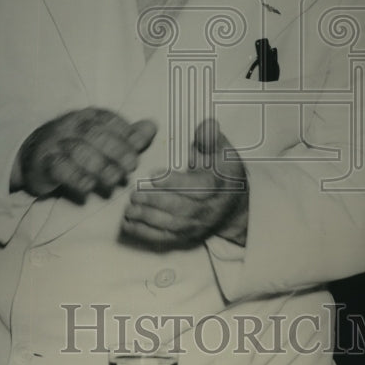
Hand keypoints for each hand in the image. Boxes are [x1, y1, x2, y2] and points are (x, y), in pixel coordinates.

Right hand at [11, 107, 156, 199]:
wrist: (33, 159)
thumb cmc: (74, 148)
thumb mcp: (101, 138)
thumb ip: (127, 135)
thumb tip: (153, 125)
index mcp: (87, 116)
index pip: (108, 119)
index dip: (125, 132)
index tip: (138, 148)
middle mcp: (70, 125)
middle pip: (95, 133)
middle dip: (116, 150)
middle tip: (131, 166)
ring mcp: (55, 143)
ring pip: (79, 150)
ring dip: (100, 166)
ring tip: (114, 180)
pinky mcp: (43, 162)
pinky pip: (60, 168)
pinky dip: (76, 178)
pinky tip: (89, 187)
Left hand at [121, 118, 248, 249]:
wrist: (234, 207)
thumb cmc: (224, 174)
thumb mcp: (223, 152)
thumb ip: (211, 139)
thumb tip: (207, 125)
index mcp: (217, 186)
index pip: (198, 188)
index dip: (175, 183)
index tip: (154, 175)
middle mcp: (207, 209)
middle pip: (181, 209)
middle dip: (155, 202)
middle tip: (135, 193)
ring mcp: (196, 225)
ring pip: (171, 226)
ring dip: (147, 219)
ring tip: (130, 208)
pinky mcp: (186, 236)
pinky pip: (165, 238)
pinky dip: (145, 233)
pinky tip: (129, 224)